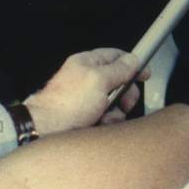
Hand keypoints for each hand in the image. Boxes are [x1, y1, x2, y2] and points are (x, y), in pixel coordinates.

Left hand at [23, 48, 149, 135]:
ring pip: (114, 103)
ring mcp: (85, 99)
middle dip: (125, 94)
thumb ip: (119, 69)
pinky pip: (106, 118)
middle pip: (118, 82)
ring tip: (104, 117)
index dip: (132, 64)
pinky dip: (106, 123)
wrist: (44, 132)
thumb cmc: (66, 104)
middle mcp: (86, 80)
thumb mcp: (99, 80)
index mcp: (87, 63)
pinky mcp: (85, 117)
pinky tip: (98, 125)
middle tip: (123, 101)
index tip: (144, 74)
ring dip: (115, 112)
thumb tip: (133, 59)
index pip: (116, 56)